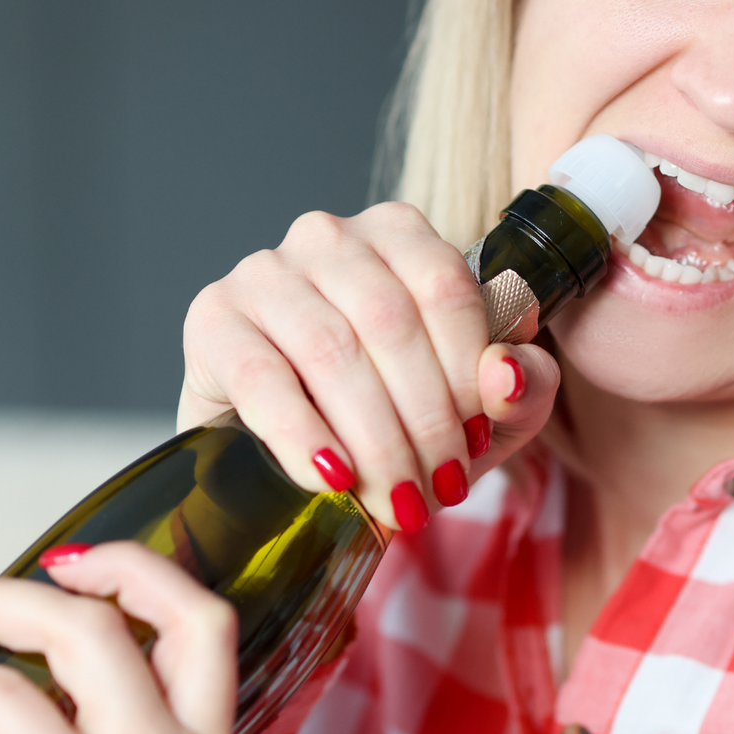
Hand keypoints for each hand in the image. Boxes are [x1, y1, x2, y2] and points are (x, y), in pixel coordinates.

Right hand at [176, 203, 560, 530]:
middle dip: (422, 421)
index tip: (475, 443)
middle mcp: (329, 237)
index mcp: (400, 233)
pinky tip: (332, 479)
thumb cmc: (403, 418)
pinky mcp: (212, 319)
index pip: (446, 289)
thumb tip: (508, 371)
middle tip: (435, 491)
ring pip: (330, 350)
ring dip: (373, 438)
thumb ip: (521, 387)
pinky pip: (260, 378)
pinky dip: (303, 436)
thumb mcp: (485, 411)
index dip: (466, 375)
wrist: (310, 459)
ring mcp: (264, 271)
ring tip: (395, 499)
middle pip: (390, 323)